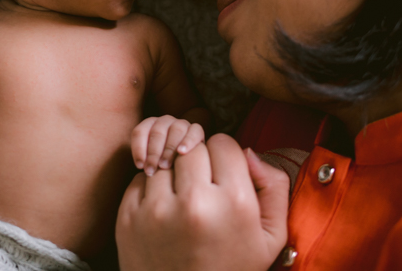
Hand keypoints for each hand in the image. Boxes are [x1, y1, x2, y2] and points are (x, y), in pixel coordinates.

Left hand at [117, 134, 288, 270]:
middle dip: (200, 162)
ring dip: (174, 174)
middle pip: (192, 148)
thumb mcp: (271, 238)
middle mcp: (194, 203)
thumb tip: (249, 152)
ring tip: (183, 202)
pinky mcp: (128, 218)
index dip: (226, 156)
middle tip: (204, 187)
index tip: (224, 174)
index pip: (224, 143)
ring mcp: (156, 210)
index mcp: (234, 204)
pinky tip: (165, 212)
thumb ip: (273, 187)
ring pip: (164, 161)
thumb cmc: (230, 270)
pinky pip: (140, 179)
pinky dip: (151, 189)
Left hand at [131, 115, 204, 175]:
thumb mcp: (149, 161)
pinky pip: (194, 131)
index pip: (140, 131)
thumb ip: (144, 160)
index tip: (140, 166)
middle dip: (153, 153)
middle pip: (157, 132)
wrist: (184, 165)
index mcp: (149, 124)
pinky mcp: (196, 130)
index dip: (138, 149)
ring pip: (175, 131)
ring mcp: (181, 123)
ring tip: (164, 166)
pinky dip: (188, 141)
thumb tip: (142, 167)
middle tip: (151, 170)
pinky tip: (182, 152)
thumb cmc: (161, 164)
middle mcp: (165, 121)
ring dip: (168, 149)